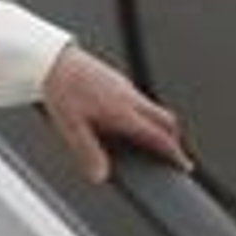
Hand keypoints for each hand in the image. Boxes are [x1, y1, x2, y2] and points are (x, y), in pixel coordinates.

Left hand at [41, 45, 190, 183]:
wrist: (52, 59)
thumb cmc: (60, 90)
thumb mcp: (71, 128)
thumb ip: (88, 154)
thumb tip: (100, 177)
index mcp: (122, 111)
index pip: (158, 135)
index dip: (173, 152)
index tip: (183, 165)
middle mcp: (129, 97)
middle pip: (166, 119)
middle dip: (172, 138)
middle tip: (171, 154)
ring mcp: (124, 87)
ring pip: (151, 108)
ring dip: (155, 125)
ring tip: (147, 142)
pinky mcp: (117, 81)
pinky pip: (138, 100)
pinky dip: (140, 115)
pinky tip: (124, 124)